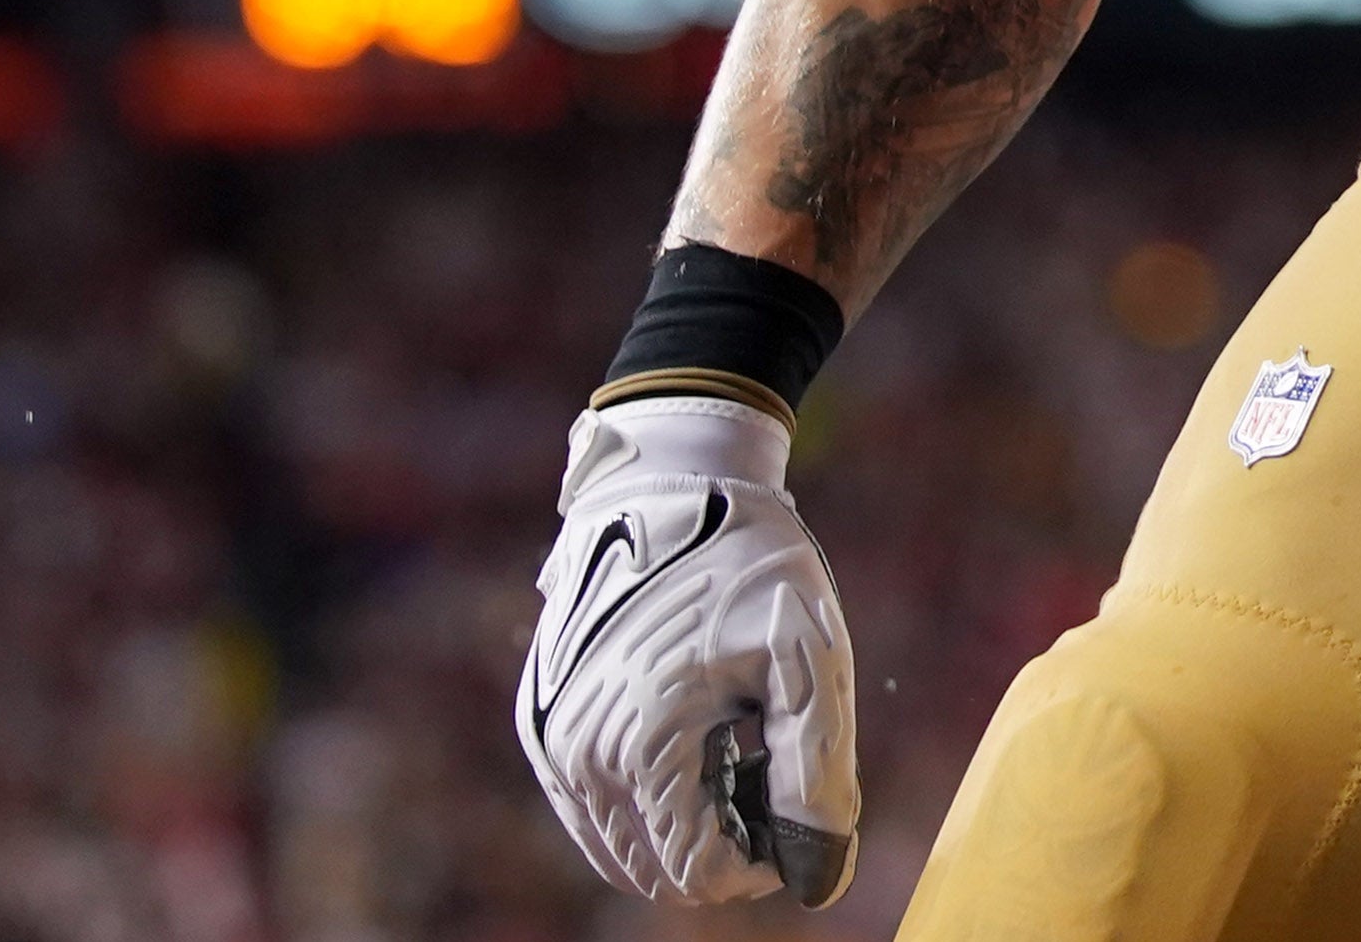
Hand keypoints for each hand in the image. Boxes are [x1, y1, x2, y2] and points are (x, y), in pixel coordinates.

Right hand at [515, 397, 859, 906]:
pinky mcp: (539, 722)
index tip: (801, 807)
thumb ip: (816, 775)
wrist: (675, 484)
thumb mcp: (809, 663)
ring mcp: (549, 742)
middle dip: (723, 844)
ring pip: (618, 845)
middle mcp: (576, 758)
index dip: (760, 861)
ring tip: (741, 751)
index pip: (696, 872)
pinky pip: (590, 803)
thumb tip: (821, 876)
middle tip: (774, 776)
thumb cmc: (752, 567)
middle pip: (652, 870)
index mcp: (639, 749)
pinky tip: (700, 734)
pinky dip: (647, 796)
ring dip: (685, 824)